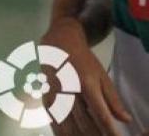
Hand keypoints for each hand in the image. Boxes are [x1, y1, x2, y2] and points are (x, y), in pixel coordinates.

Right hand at [42, 19, 131, 134]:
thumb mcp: (102, 75)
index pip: (100, 114)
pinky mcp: (45, 97)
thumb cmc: (83, 60)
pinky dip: (61, 132)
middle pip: (83, 122)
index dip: (109, 131)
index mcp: (86, 84)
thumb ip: (113, 99)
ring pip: (67, 124)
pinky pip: (52, 120)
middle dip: (95, 135)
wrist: (57, 44)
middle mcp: (68, 91)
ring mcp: (54, 95)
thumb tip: (125, 119)